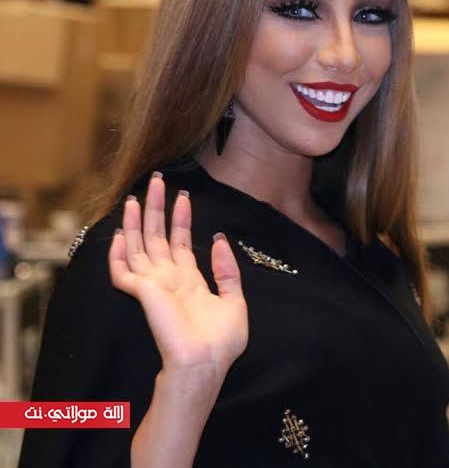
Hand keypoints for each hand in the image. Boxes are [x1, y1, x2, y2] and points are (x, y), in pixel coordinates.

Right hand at [108, 172, 247, 383]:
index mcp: (189, 279)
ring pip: (138, 246)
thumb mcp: (235, 299)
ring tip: (135, 196)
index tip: (184, 196)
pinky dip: (117, 253)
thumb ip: (227, 269)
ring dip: (135, 221)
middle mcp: (168, 278)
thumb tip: (220, 238)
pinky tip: (118, 233)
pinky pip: (122, 271)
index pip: (181, 241)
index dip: (181, 218)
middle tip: (156, 180)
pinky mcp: (142, 293)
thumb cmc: (221, 341)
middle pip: (158, 235)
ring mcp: (153, 285)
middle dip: (156, 207)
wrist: (206, 364)